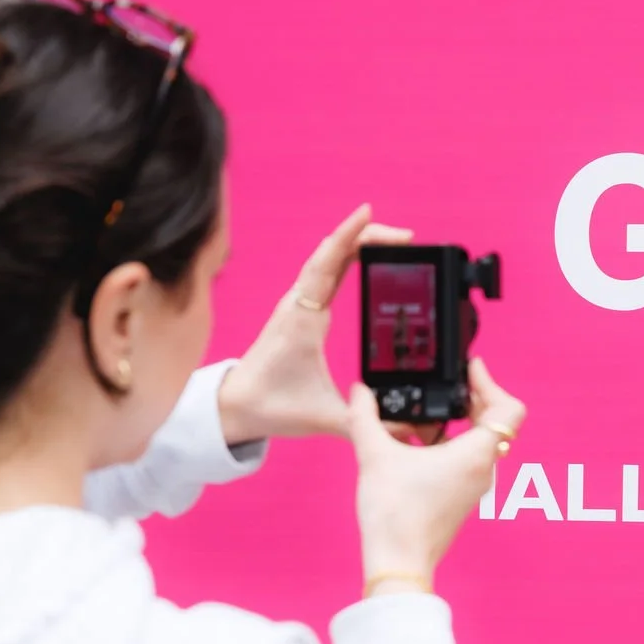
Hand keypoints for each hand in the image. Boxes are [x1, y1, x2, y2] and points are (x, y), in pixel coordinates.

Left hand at [217, 204, 413, 443]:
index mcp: (304, 318)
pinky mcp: (301, 311)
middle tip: (407, 238)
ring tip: (395, 241)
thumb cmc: (271, 405)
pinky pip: (326, 273)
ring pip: (330, 260)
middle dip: (369, 237)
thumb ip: (367, 421)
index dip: (349, 237)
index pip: (328, 264)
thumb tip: (408, 428)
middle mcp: (300, 304)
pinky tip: (365, 255)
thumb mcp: (326, 417)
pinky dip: (347, 257)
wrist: (235, 407)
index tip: (369, 215)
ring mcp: (299, 305)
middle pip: (334, 253)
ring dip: (359, 244)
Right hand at [350, 358, 525, 589]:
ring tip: (417, 417)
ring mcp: (474, 485)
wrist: (398, 561)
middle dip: (468, 399)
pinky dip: (443, 444)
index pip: (509, 409)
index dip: (492, 383)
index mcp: (476, 454)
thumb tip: (359, 391)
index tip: (471, 369)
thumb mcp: (374, 455)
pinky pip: (462, 460)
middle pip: (492, 421)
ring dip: (451, 423)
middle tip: (442, 386)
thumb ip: (365, 416)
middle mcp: (483, 469)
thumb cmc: (395, 513)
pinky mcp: (460, 497)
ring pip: (475, 442)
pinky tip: (410, 443)